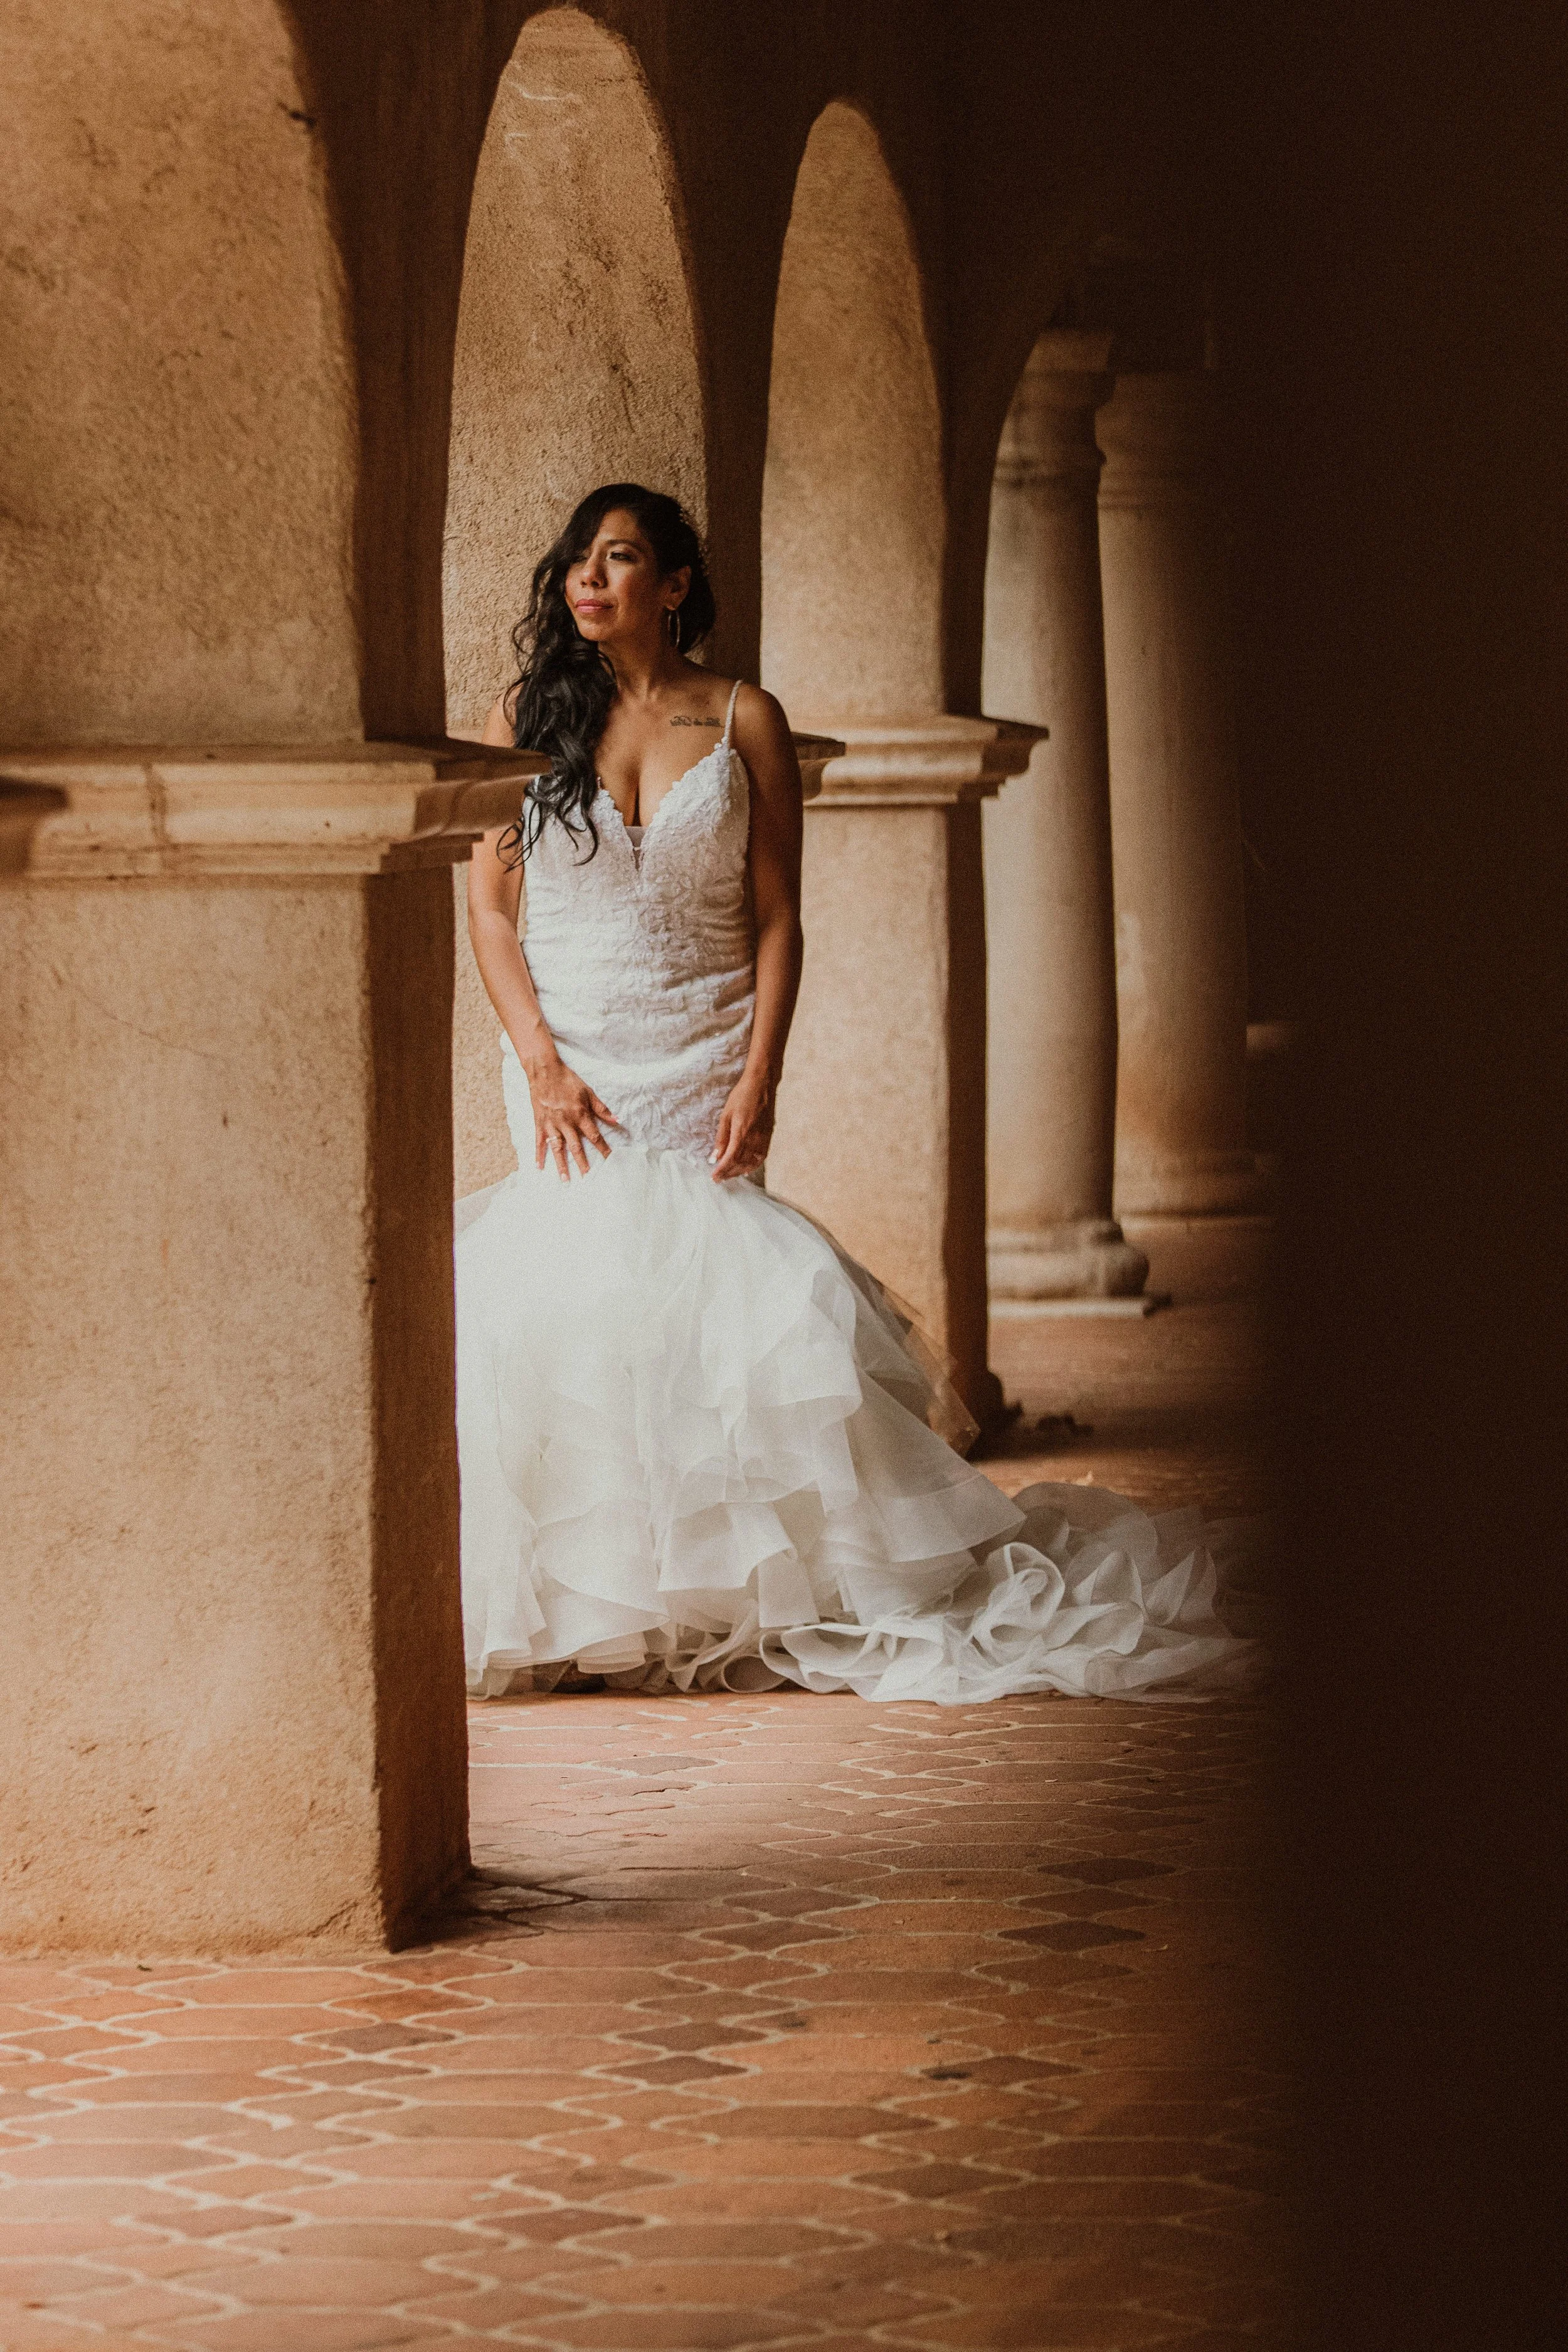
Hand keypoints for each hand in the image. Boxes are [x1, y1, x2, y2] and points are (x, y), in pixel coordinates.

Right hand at [526, 1053, 618, 1178]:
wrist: (545, 1071)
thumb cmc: (568, 1080)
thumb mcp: (588, 1092)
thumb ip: (602, 1109)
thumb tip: (618, 1120)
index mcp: (580, 1115)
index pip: (594, 1137)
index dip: (603, 1149)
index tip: (610, 1161)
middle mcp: (566, 1123)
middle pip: (576, 1147)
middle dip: (583, 1164)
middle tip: (588, 1178)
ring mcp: (551, 1125)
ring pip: (558, 1149)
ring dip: (561, 1165)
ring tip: (565, 1180)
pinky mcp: (539, 1124)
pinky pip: (539, 1142)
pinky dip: (538, 1155)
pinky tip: (539, 1167)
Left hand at [711, 1070, 774, 1181]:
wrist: (761, 1085)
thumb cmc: (741, 1096)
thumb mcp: (725, 1115)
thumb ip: (721, 1138)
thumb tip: (714, 1157)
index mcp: (741, 1132)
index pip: (730, 1158)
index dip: (722, 1170)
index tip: (714, 1177)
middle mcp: (754, 1139)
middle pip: (740, 1163)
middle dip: (728, 1173)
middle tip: (718, 1179)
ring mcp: (763, 1138)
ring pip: (751, 1163)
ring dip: (739, 1171)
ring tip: (729, 1175)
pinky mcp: (768, 1137)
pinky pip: (761, 1157)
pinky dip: (753, 1166)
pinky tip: (746, 1169)